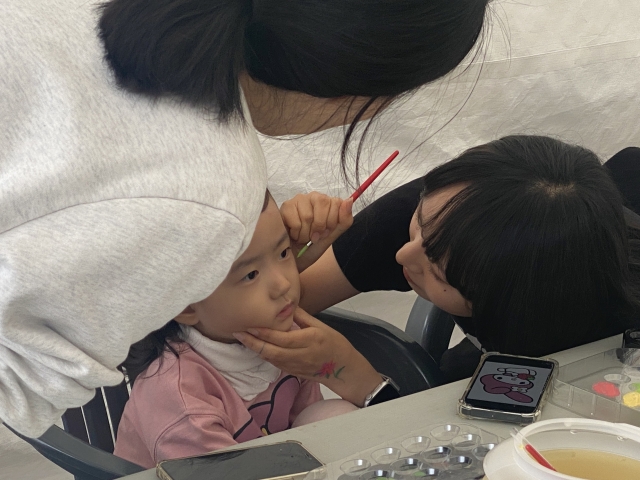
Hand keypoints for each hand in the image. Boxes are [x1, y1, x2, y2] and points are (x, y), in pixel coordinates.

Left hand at [233, 308, 379, 405]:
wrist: (343, 368)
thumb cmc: (334, 343)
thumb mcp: (321, 326)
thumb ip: (301, 317)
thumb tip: (285, 305)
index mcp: (309, 340)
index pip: (281, 338)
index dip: (263, 333)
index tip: (250, 325)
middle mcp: (300, 355)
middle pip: (271, 351)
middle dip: (252, 342)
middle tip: (238, 332)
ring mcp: (295, 366)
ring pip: (270, 359)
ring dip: (255, 349)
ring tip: (242, 338)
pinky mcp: (292, 372)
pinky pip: (274, 363)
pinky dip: (263, 355)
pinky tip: (255, 347)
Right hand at [280, 192, 352, 271]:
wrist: (293, 262)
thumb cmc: (311, 249)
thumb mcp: (331, 237)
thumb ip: (344, 221)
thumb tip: (350, 200)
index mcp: (328, 203)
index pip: (337, 202)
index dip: (332, 222)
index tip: (325, 233)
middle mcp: (313, 197)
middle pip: (323, 202)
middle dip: (319, 226)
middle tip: (313, 237)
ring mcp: (298, 200)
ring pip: (308, 215)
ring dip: (305, 234)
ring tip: (301, 237)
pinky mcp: (285, 207)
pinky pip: (295, 221)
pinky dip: (295, 233)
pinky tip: (292, 234)